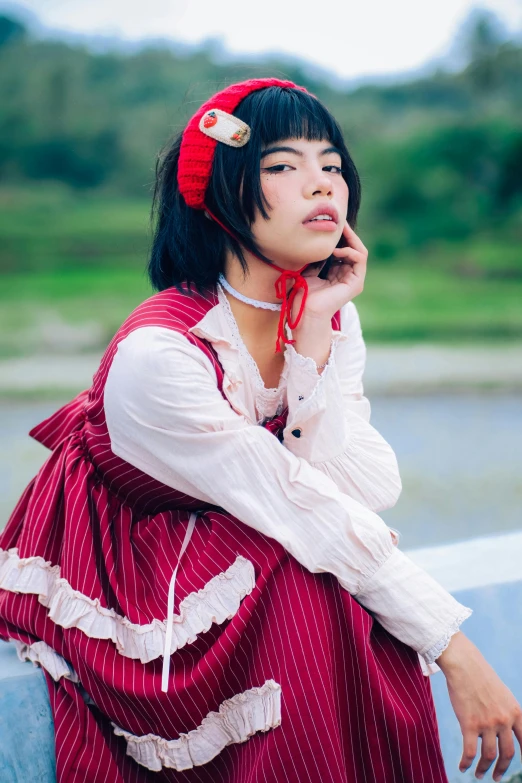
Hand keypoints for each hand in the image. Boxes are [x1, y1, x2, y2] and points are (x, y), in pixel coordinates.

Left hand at [291, 220, 367, 323]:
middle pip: (353, 247)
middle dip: (346, 233)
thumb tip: (318, 239)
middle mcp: (348, 275)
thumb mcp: (309, 268)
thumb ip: (317, 256)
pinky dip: (350, 251)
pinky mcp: (356, 283)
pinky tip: (337, 249)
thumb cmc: (304, 294)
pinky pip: (360, 259)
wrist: (306, 312)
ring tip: (339, 231)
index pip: (343, 248)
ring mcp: (354, 279)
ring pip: (359, 251)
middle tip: (338, 221)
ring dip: (350, 239)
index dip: (339, 236)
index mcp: (337, 272)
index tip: (330, 223)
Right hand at [437, 632, 521, 780]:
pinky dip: (466, 762)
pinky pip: (470, 751)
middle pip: (508, 754)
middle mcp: (504, 720)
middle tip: (497, 778)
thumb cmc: (480, 677)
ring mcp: (487, 723)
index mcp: (515, 712)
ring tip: (479, 774)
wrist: (464, 664)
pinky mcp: (469, 724)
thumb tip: (500, 734)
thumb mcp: (503, 694)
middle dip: (502, 769)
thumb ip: (506, 714)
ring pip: (489, 756)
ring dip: (484, 769)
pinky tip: (462, 766)